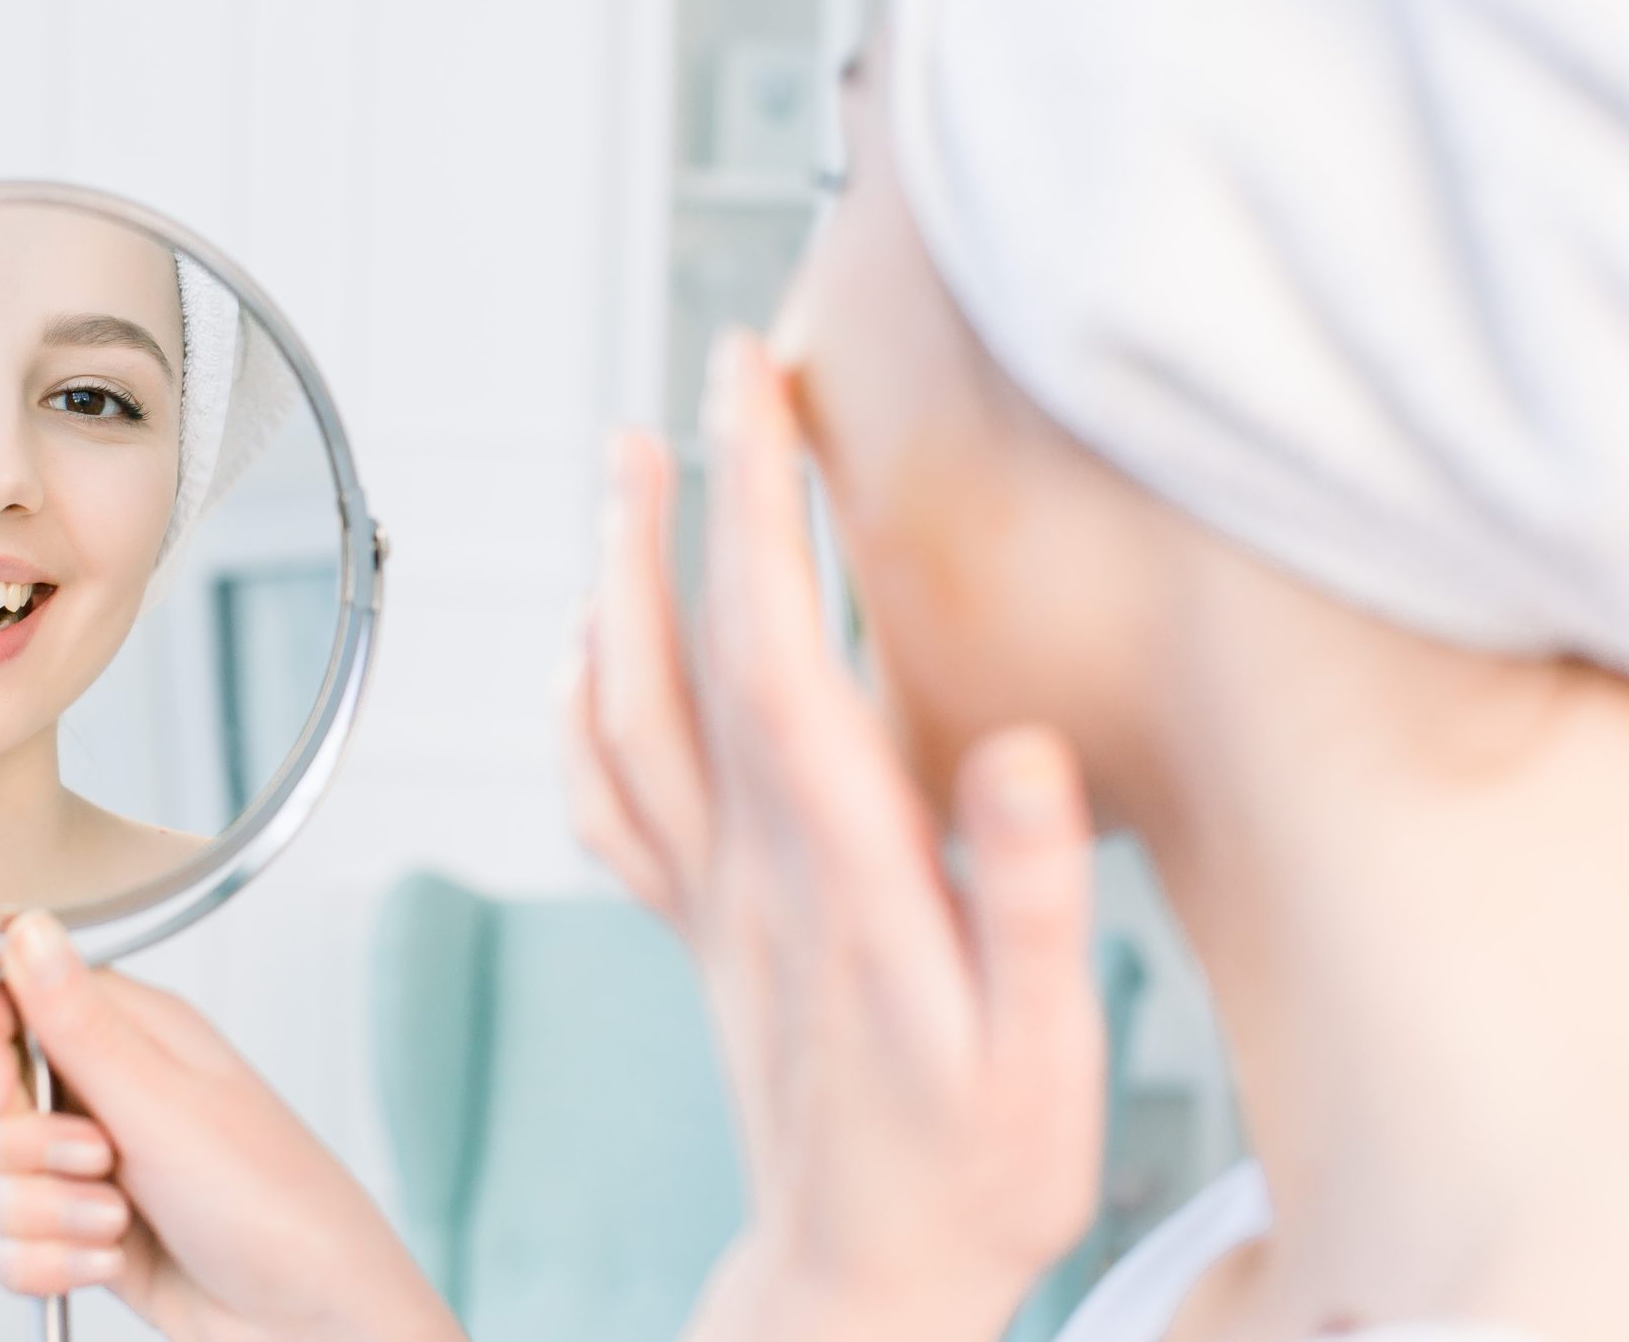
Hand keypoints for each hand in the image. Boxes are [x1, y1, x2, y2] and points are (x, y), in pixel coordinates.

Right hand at [0, 911, 464, 1341]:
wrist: (309, 1319)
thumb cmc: (274, 1203)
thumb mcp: (166, 1106)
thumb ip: (79, 1025)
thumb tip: (28, 927)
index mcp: (126, 1030)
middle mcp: (99, 1089)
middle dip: (18, 1152)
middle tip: (97, 1161)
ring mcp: (84, 1164)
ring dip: (42, 1218)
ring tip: (116, 1221)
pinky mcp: (75, 1230)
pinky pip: (1, 1245)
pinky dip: (45, 1266)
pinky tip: (107, 1262)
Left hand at [562, 330, 1102, 1341]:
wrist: (858, 1286)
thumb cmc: (971, 1181)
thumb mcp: (1047, 1063)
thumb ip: (1028, 906)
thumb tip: (1011, 749)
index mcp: (842, 876)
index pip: (778, 650)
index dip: (761, 509)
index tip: (758, 388)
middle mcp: (753, 869)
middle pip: (695, 649)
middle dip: (697, 497)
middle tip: (706, 377)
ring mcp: (709, 896)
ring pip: (628, 709)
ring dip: (625, 574)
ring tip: (631, 466)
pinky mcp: (695, 929)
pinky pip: (607, 798)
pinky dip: (581, 703)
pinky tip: (589, 646)